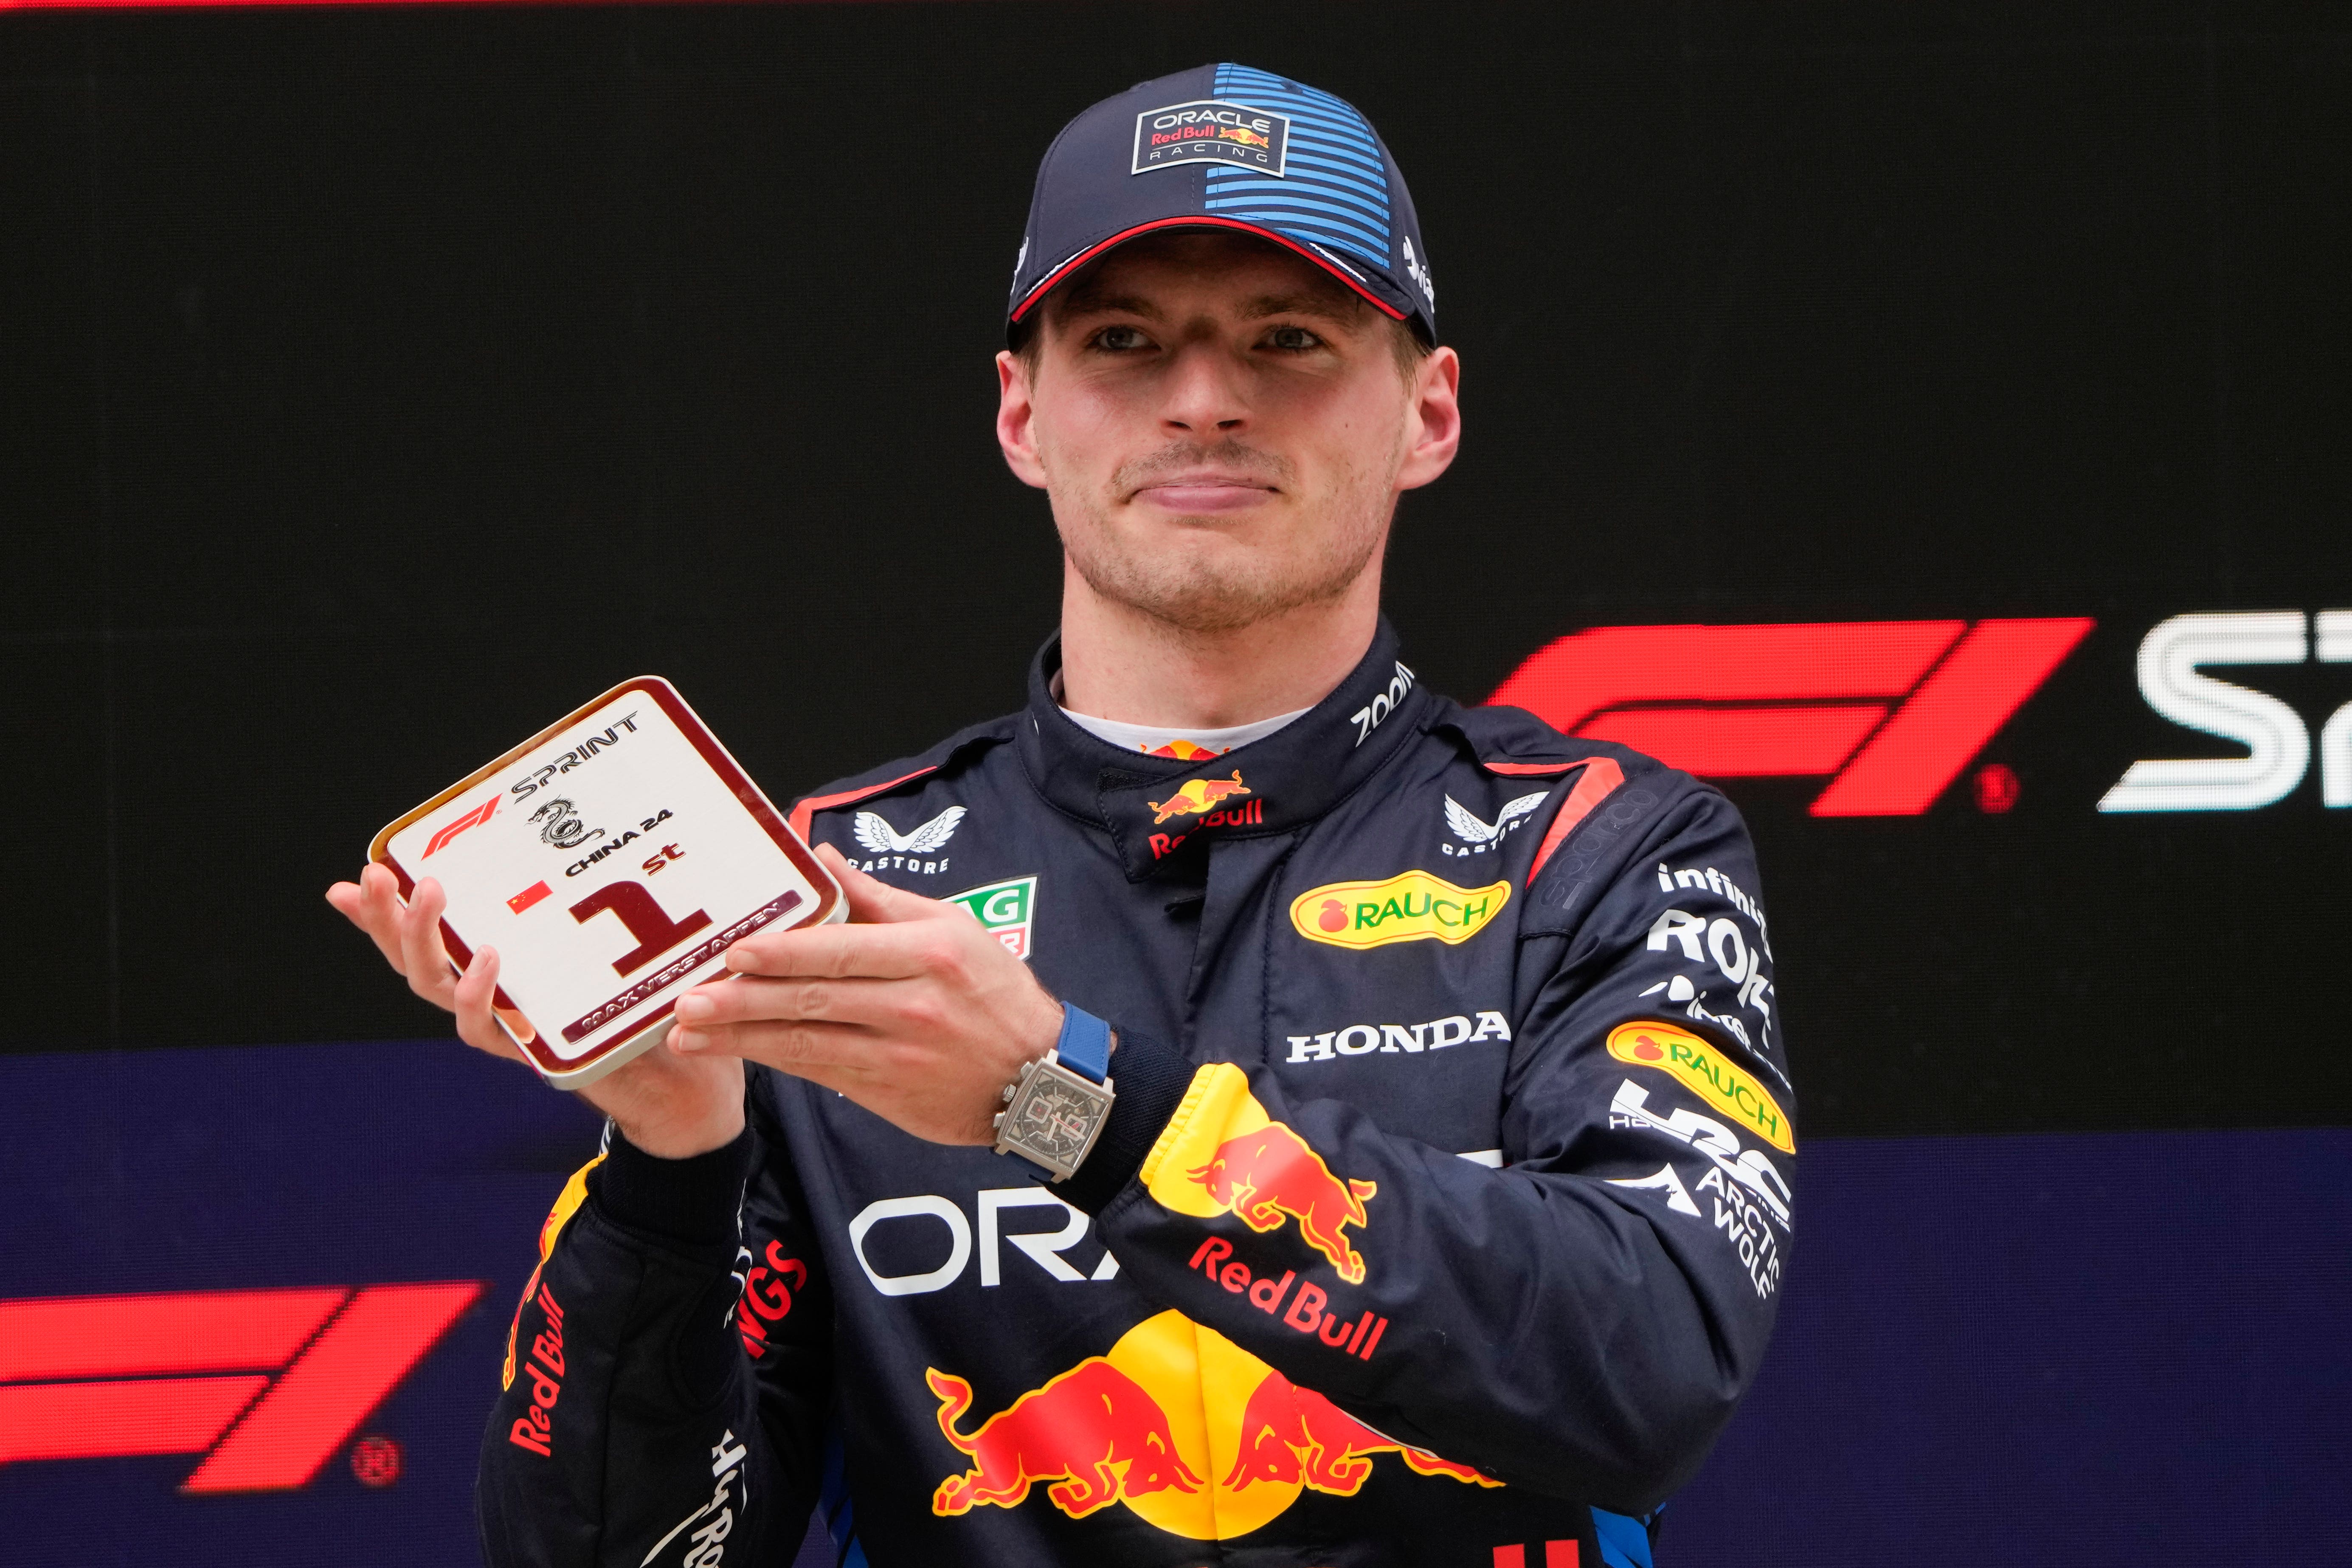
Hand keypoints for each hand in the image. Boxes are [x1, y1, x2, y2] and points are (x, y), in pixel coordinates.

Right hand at [324, 863, 745, 1157]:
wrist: (682, 1078)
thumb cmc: (645, 1004)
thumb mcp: (615, 943)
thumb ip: (591, 909)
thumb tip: (583, 842)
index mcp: (495, 971)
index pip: (426, 939)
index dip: (385, 913)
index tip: (359, 874)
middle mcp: (489, 1000)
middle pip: (416, 960)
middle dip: (389, 917)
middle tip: (378, 876)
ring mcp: (505, 1026)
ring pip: (438, 988)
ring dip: (424, 941)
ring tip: (430, 895)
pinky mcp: (531, 1052)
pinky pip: (486, 1029)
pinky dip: (478, 993)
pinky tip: (486, 957)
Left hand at [668, 845, 1065, 1144]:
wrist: (1041, 1080)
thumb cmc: (996, 993)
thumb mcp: (955, 930)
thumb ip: (884, 900)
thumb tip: (824, 862)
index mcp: (931, 954)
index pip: (844, 950)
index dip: (786, 953)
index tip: (735, 950)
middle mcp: (914, 1005)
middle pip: (816, 998)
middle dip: (745, 998)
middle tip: (689, 997)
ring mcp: (900, 1053)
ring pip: (808, 1041)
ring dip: (743, 1036)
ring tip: (689, 1031)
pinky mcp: (888, 1090)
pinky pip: (820, 1071)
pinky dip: (774, 1060)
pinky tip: (735, 1051)